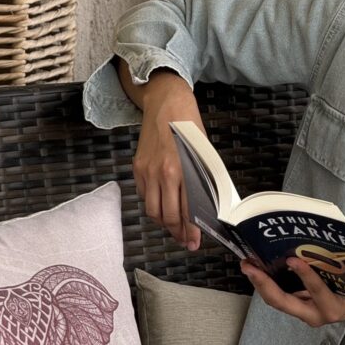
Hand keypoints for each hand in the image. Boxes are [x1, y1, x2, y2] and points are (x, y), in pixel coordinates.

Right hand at [122, 65, 205, 249]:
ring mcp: (147, 171)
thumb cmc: (189, 126)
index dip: (190, 230)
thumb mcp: (203, 153)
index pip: (186, 210)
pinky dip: (154, 204)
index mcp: (183, 170)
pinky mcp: (138, 168)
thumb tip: (206, 206)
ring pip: (152, 210)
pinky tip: (163, 206)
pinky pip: (145, 196)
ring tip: (174, 228)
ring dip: (164, 222)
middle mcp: (163, 173)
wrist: (166, 103)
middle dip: (177, 232)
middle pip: (166, 216)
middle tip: (185, 240)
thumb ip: (202, 179)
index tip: (194, 241)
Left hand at [241, 258, 344, 332]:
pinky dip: (269, 285)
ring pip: (277, 301)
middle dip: (263, 283)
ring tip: (249, 265)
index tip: (292, 259)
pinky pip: (281, 298)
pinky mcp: (301, 310)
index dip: (304, 274)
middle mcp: (316, 315)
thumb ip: (337, 266)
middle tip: (249, 265)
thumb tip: (317, 244)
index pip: (317, 290)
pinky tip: (260, 271)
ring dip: (261, 283)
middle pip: (283, 302)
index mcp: (333, 307)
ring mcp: (306, 315)